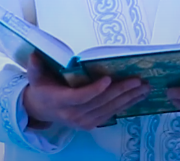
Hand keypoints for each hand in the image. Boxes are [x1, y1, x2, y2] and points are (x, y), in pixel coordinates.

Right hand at [21, 53, 149, 130]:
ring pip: (109, 109)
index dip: (94, 90)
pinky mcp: (91, 124)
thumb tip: (35, 55)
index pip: (80, 97)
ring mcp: (83, 121)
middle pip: (100, 103)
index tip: (108, 79)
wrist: (42, 110)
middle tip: (138, 80)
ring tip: (144, 87)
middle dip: (121, 91)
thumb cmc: (42, 88)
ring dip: (128, 98)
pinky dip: (126, 105)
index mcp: (60, 101)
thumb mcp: (35, 76)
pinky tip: (138, 96)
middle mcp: (73, 114)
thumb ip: (36, 66)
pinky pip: (111, 114)